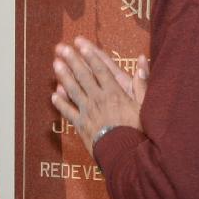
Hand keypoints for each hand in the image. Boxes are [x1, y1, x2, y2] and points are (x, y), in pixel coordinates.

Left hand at [51, 37, 146, 154]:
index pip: (100, 69)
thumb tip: (142, 61)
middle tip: (61, 47)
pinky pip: (68, 112)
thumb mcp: (145, 106)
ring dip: (63, 76)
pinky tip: (54, 95)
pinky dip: (61, 103)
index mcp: (115, 93)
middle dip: (72, 60)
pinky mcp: (81, 126)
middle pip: (83, 76)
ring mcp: (88, 112)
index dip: (90, 55)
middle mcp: (99, 99)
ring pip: (73, 90)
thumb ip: (142, 83)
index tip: (80, 43)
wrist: (125, 154)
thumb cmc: (139, 131)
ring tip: (55, 64)